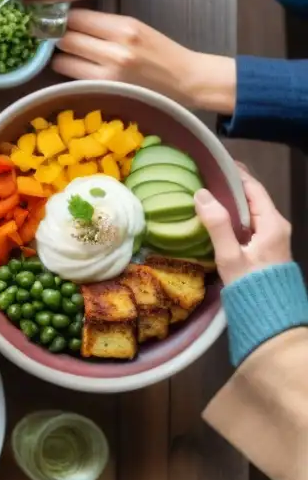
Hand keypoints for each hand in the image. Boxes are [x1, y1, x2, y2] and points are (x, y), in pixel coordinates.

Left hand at [51, 9, 236, 113]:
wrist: (186, 81)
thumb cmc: (160, 53)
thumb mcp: (136, 28)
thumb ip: (104, 24)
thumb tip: (67, 20)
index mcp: (124, 28)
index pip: (76, 18)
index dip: (63, 18)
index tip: (58, 21)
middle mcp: (115, 50)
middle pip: (65, 38)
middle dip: (57, 38)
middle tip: (57, 39)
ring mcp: (108, 74)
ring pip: (62, 60)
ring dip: (61, 57)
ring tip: (69, 56)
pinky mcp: (104, 92)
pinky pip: (72, 79)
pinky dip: (70, 74)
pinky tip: (78, 71)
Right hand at [194, 166, 291, 285]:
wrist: (272, 317)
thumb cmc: (251, 285)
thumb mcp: (230, 256)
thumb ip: (217, 224)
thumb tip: (201, 193)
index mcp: (273, 223)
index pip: (253, 188)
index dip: (235, 173)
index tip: (215, 162)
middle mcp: (277, 225)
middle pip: (254, 196)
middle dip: (232, 184)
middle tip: (206, 175)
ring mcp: (274, 236)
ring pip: (252, 209)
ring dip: (232, 199)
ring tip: (208, 191)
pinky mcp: (268, 246)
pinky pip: (251, 220)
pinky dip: (235, 212)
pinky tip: (217, 215)